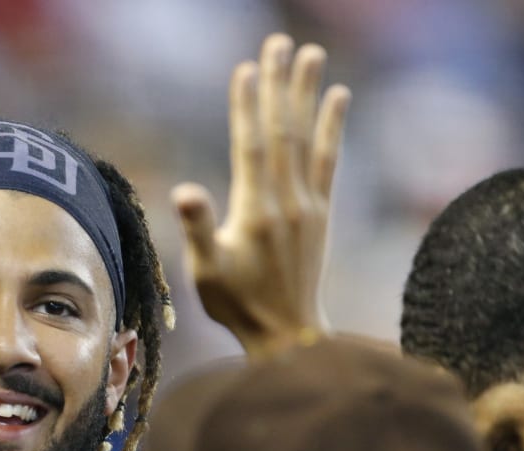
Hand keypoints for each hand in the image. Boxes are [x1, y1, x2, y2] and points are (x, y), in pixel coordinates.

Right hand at [173, 34, 349, 357]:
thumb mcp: (206, 273)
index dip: (247, 105)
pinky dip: (333, 127)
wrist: (288, 335)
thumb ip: (199, 229)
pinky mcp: (321, 214)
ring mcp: (308, 205)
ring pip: (307, 138)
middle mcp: (286, 202)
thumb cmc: (237, 305)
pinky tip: (338, 97)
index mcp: (255, 212)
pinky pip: (329, 161)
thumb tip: (186, 191)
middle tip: (278, 42)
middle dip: (279, 84)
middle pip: (282, 131)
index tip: (246, 67)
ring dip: (308, 93)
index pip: (250, 145)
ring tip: (311, 53)